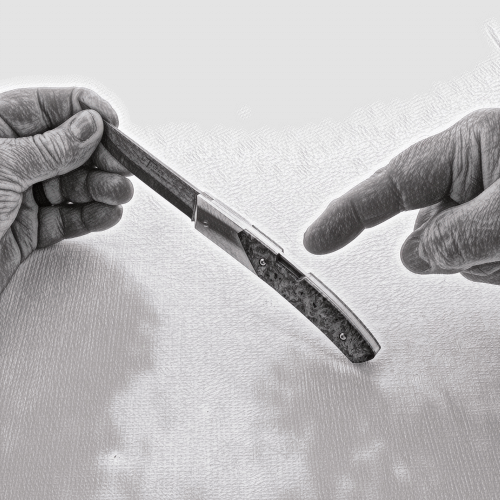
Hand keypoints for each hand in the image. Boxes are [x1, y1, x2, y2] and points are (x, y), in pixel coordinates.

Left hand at [0, 87, 132, 292]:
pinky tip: (106, 213)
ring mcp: (21, 195)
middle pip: (69, 149)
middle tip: (124, 166)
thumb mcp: (3, 167)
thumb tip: (88, 126)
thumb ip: (51, 148)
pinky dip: (91, 217)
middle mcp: (11, 160)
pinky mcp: (29, 228)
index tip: (113, 125)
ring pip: (73, 186)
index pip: (49, 107)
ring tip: (119, 193)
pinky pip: (68, 219)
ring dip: (101, 189)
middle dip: (100, 158)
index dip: (86, 112)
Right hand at [303, 109, 499, 284]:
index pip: (389, 184)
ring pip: (452, 250)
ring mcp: (489, 199)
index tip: (316, 238)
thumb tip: (417, 255)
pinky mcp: (499, 224)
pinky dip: (493, 264)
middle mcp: (476, 170)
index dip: (346, 212)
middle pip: (424, 228)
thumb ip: (453, 238)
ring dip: (480, 260)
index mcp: (471, 147)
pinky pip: (476, 260)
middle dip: (449, 250)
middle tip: (491, 247)